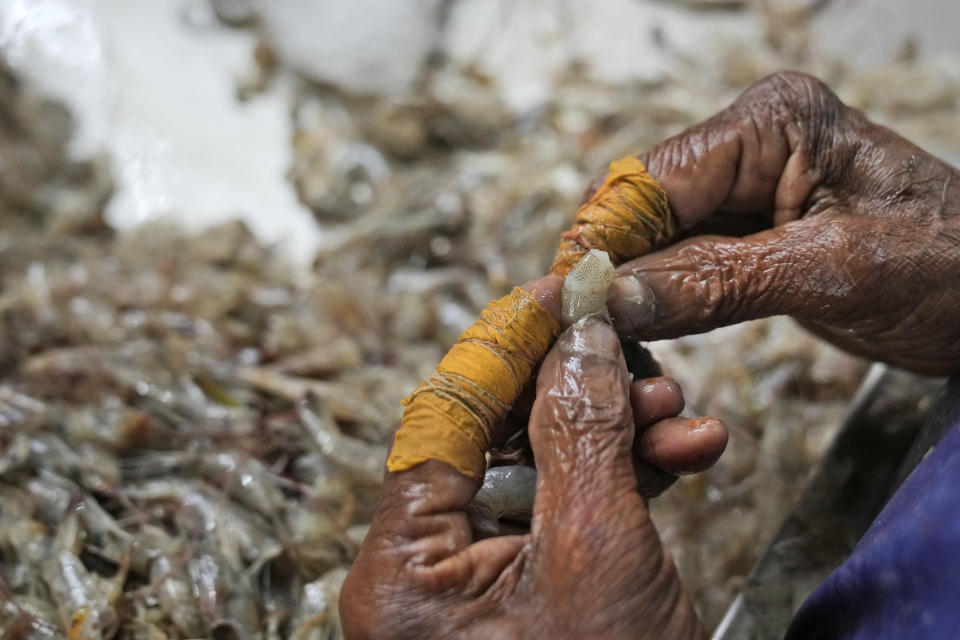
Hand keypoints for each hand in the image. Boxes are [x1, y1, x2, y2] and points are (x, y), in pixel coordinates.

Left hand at [340, 314, 704, 638]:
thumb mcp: (598, 551)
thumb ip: (582, 433)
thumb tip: (578, 337)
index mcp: (401, 572)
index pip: (446, 418)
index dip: (506, 345)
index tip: (558, 290)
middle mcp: (423, 575)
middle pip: (496, 438)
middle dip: (578, 392)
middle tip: (634, 353)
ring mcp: (477, 586)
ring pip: (542, 470)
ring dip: (615, 433)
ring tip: (677, 411)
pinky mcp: (529, 593)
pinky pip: (567, 514)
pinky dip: (624, 482)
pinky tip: (682, 452)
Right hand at [605, 71, 959, 374]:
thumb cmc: (952, 269)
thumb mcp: (831, 274)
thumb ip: (716, 284)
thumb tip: (613, 302)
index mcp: (773, 122)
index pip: (655, 180)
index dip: (603, 241)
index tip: (563, 300)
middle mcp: (749, 147)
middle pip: (643, 211)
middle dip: (609, 271)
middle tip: (573, 333)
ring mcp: (745, 193)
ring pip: (653, 244)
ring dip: (626, 293)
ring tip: (597, 342)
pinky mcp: (746, 237)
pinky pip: (679, 267)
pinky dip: (656, 304)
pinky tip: (637, 334)